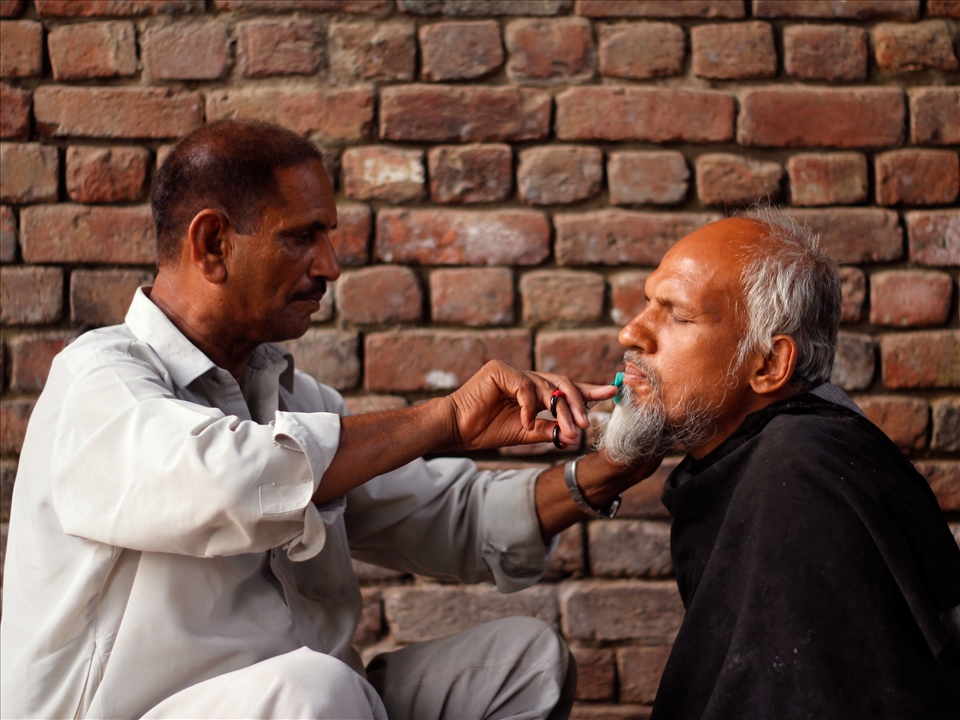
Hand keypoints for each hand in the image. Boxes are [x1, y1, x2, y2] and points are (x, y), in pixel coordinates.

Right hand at [442, 360, 618, 450]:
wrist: (455, 430)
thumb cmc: (485, 430)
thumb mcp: (525, 433)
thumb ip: (548, 430)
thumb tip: (574, 437)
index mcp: (533, 389)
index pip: (565, 387)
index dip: (588, 390)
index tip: (611, 392)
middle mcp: (525, 376)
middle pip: (561, 384)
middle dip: (577, 404)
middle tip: (586, 423)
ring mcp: (512, 370)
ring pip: (546, 386)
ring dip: (559, 410)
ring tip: (567, 429)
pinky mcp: (499, 370)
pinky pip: (524, 387)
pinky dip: (528, 406)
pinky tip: (525, 422)